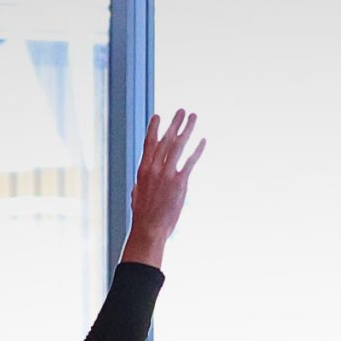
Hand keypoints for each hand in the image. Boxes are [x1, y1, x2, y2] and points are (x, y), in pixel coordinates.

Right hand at [122, 109, 204, 267]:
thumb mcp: (138, 193)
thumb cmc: (143, 215)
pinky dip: (197, 150)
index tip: (158, 116)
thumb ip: (142, 181)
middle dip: (174, 123)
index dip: (153, 128)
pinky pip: (190, 162)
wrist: (149, 229)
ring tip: (193, 117)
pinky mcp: (179, 183)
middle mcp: (154, 168)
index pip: (148, 143)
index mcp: (142, 169)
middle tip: (181, 110)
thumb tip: (141, 178)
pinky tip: (203, 141)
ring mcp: (166, 174)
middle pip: (165, 140)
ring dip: (187, 130)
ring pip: (178, 146)